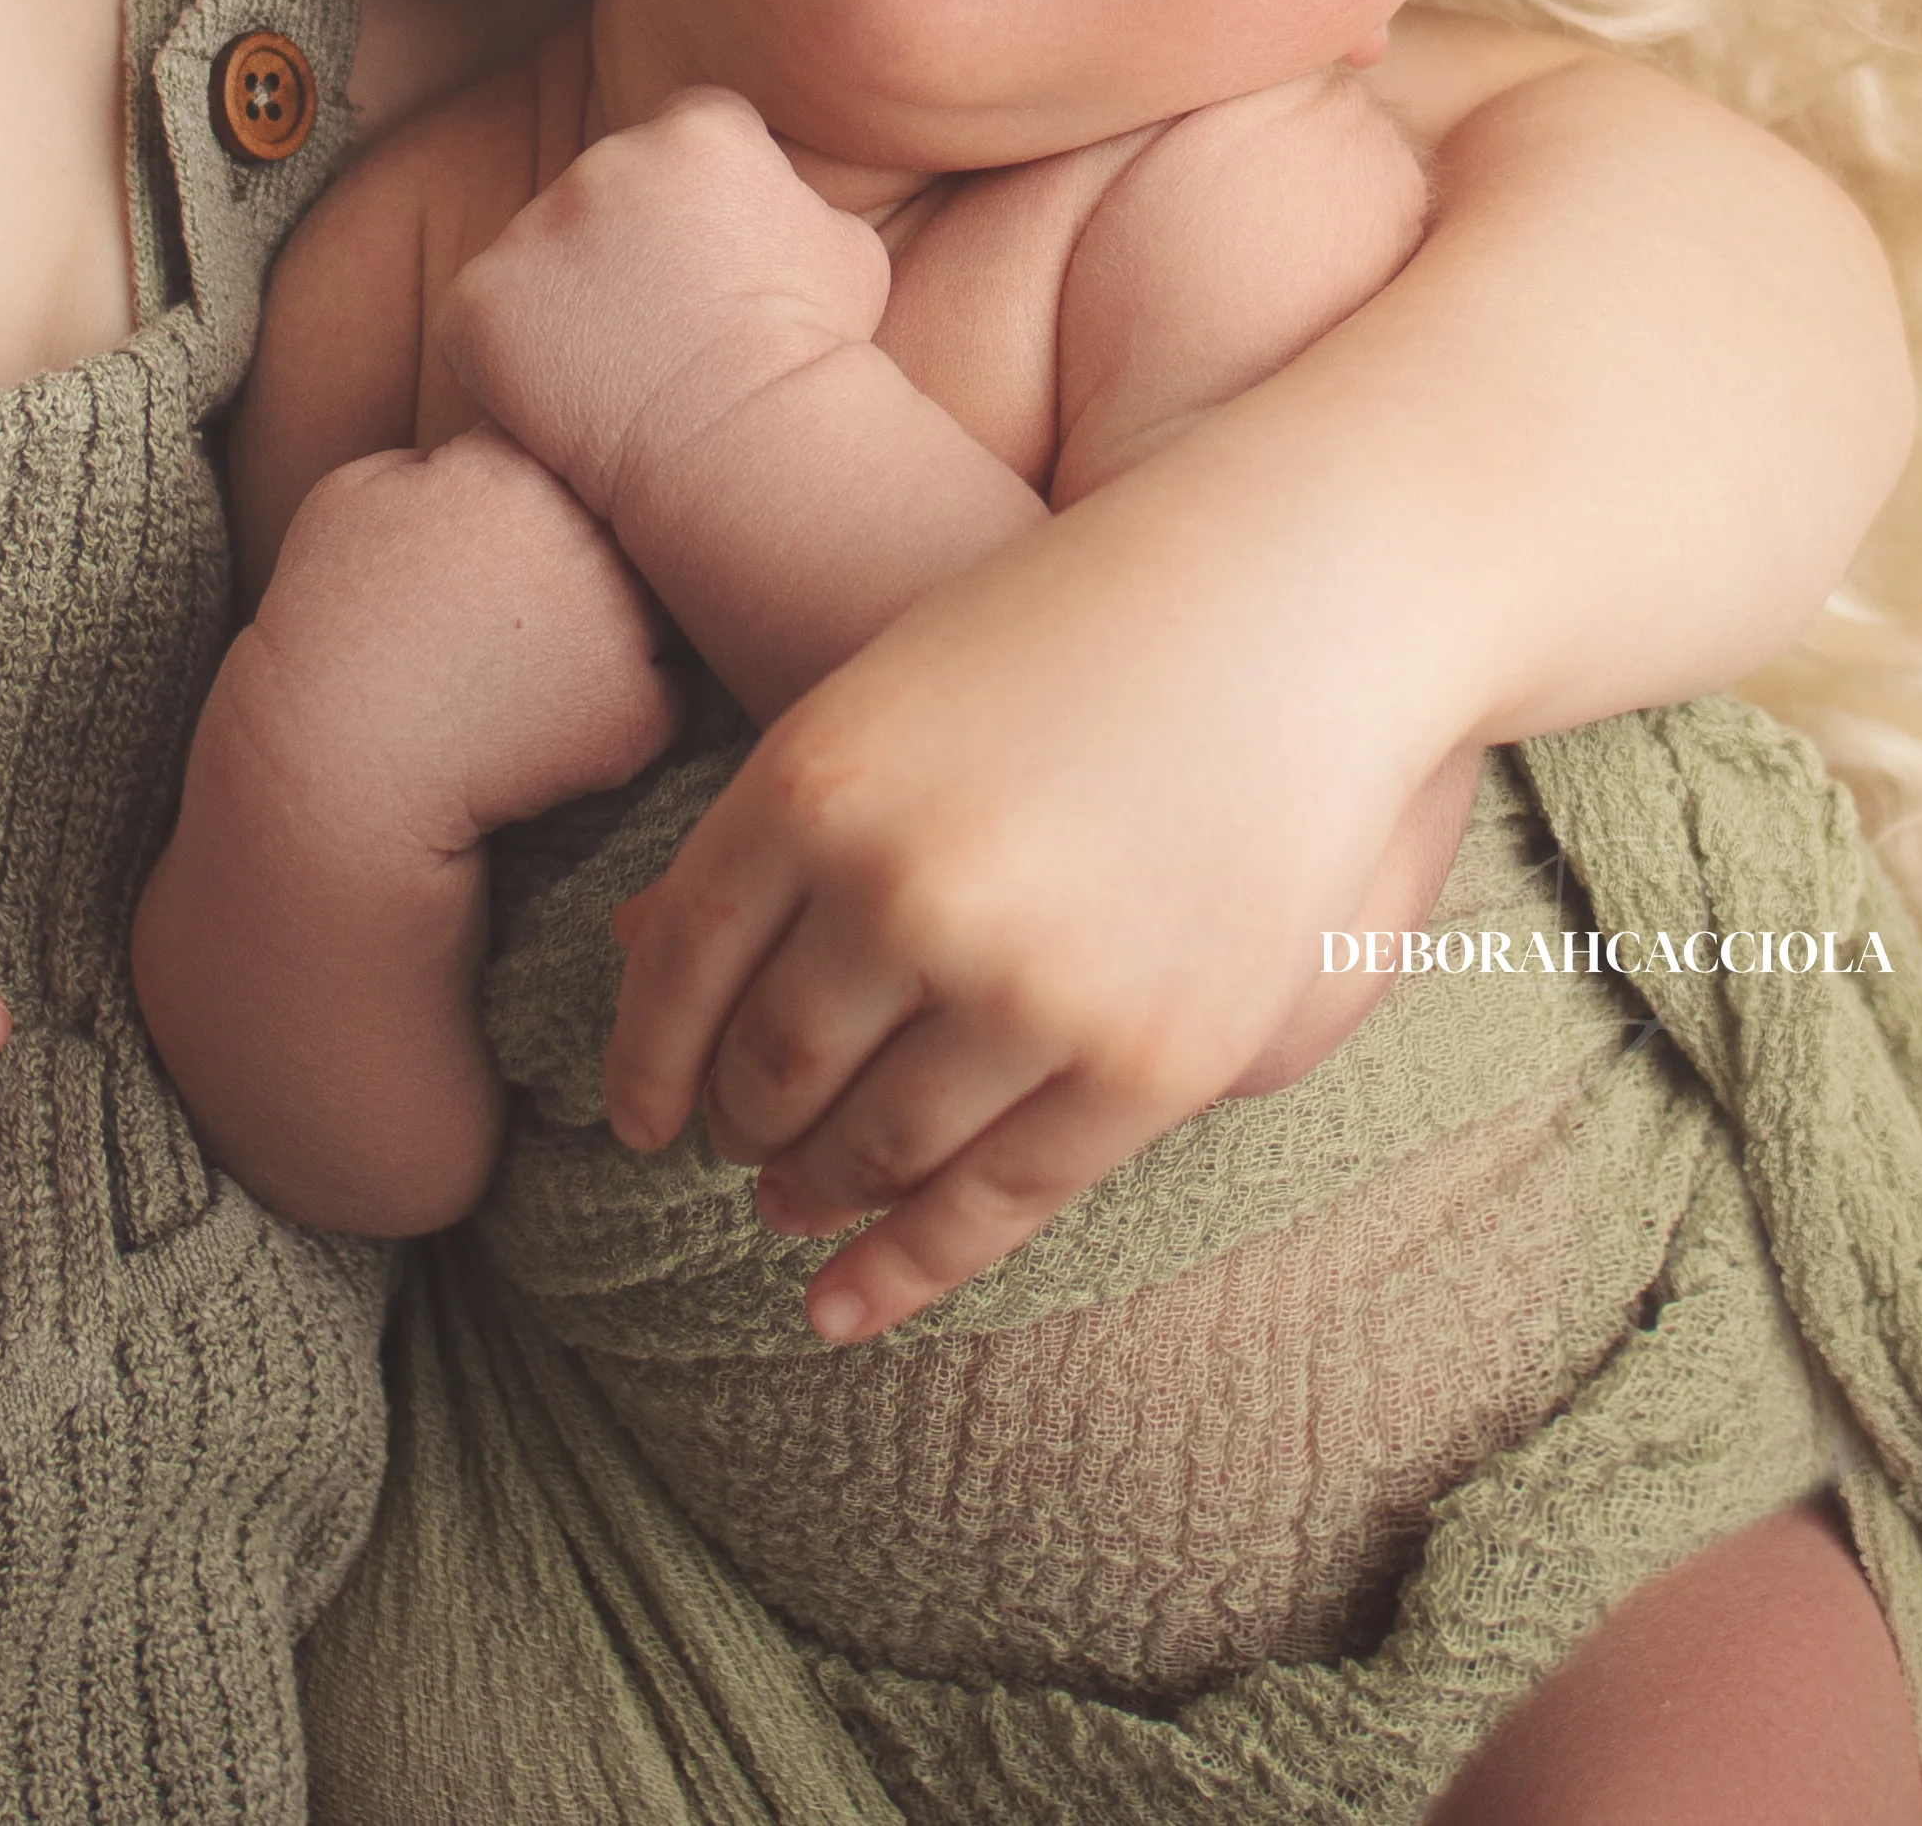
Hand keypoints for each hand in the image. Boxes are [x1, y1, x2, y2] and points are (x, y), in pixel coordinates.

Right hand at [244, 432, 691, 851]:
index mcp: (515, 470)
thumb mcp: (353, 492)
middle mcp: (587, 536)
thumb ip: (438, 457)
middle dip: (595, 546)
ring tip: (557, 652)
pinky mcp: (642, 712)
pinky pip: (675, 689)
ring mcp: (626, 625)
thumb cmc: (330, 621)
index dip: (532, 484)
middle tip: (534, 598)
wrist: (343, 761)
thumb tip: (488, 459)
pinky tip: (565, 714)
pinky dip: (636, 701)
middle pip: (628, 515)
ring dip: (635, 614)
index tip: (500, 524)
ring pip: (668, 596)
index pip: (566, 439)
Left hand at [439, 88, 891, 523]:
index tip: (715, 257)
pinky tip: (563, 397)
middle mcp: (606, 159)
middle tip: (663, 321)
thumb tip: (770, 191)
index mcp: (700, 132)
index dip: (705, 196)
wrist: (748, 449)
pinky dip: (508, 352)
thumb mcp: (849, 247)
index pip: (690, 130)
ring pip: (540, 249)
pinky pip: (480, 314)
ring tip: (622, 367)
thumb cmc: (816, 359)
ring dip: (568, 293)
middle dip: (629, 236)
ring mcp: (532, 229)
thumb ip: (794, 195)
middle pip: (608, 182)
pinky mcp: (477, 301)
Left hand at [600, 532, 1489, 1341]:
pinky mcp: (1147, 1060)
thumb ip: (775, 829)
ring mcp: (1028, 984)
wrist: (1294, 616)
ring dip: (813, 1190)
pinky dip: (905, 1266)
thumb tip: (627, 954)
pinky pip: (998, 1198)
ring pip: (872, 1144)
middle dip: (738, 1123)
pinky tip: (843, 1305)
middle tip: (732, 1149)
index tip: (638, 1118)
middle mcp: (903, 890)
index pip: (678, 966)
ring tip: (792, 1205)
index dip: (644, 1060)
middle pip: (769, 1063)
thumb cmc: (1073, 639)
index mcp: (812, 781)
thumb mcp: (888, 691)